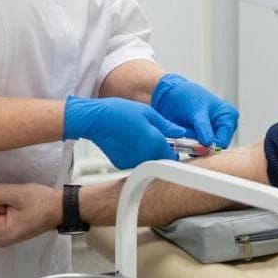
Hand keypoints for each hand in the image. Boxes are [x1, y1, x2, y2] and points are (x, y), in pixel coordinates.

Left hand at [0, 183, 60, 246]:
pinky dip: (8, 208)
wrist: (61, 208)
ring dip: (4, 204)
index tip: (11, 198)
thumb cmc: (43, 203)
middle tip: (18, 201)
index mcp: (0, 234)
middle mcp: (0, 239)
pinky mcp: (10, 230)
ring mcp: (5, 236)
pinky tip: (21, 207)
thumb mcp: (18, 193)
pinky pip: (0, 215)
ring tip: (21, 204)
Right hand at [63, 96, 184, 168]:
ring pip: (148, 160)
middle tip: (156, 135)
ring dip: (149, 152)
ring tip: (140, 135)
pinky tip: (130, 140)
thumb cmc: (121, 113)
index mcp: (155, 144)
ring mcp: (132, 163)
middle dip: (162, 149)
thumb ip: (167, 125)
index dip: (176, 149)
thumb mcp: (149, 113)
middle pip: (161, 159)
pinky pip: (135, 161)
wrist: (97, 120)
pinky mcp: (121, 164)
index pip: (174, 155)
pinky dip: (136, 154)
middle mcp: (145, 157)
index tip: (176, 143)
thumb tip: (180, 131)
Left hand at [151, 74, 238, 147]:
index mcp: (228, 116)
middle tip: (189, 142)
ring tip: (184, 137)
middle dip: (202, 147)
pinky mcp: (200, 139)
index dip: (212, 146)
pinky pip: (197, 150)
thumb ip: (203, 127)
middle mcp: (222, 127)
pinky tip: (183, 139)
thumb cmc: (187, 96)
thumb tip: (208, 144)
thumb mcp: (197, 110)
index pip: (224, 140)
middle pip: (216, 147)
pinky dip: (189, 147)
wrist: (170, 95)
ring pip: (206, 150)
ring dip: (194, 148)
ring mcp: (211, 134)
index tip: (198, 146)